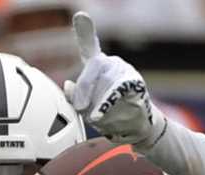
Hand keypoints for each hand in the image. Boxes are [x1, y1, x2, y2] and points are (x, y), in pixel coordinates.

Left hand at [63, 12, 165, 147]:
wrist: (136, 128)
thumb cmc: (110, 116)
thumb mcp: (86, 109)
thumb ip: (74, 97)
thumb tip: (68, 86)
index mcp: (97, 67)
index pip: (89, 46)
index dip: (85, 30)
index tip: (81, 16)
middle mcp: (111, 64)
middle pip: (94, 65)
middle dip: (83, 87)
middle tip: (79, 106)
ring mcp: (124, 72)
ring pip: (105, 81)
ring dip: (97, 105)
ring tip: (98, 119)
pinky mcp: (135, 84)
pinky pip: (118, 91)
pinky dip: (105, 104)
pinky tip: (97, 115)